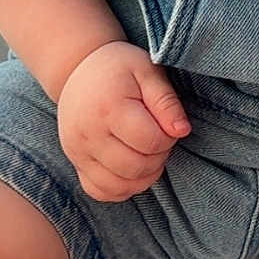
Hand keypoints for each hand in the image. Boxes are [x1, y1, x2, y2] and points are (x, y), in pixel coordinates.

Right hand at [57, 40, 190, 201]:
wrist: (79, 68)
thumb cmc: (119, 67)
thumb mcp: (148, 71)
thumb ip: (166, 101)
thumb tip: (182, 131)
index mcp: (109, 108)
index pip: (151, 142)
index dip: (168, 137)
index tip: (167, 123)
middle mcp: (88, 134)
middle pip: (136, 167)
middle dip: (158, 157)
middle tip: (159, 137)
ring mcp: (77, 152)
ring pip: (119, 185)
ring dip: (144, 175)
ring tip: (147, 151)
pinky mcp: (75, 162)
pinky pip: (100, 191)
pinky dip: (122, 187)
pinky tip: (132, 168)